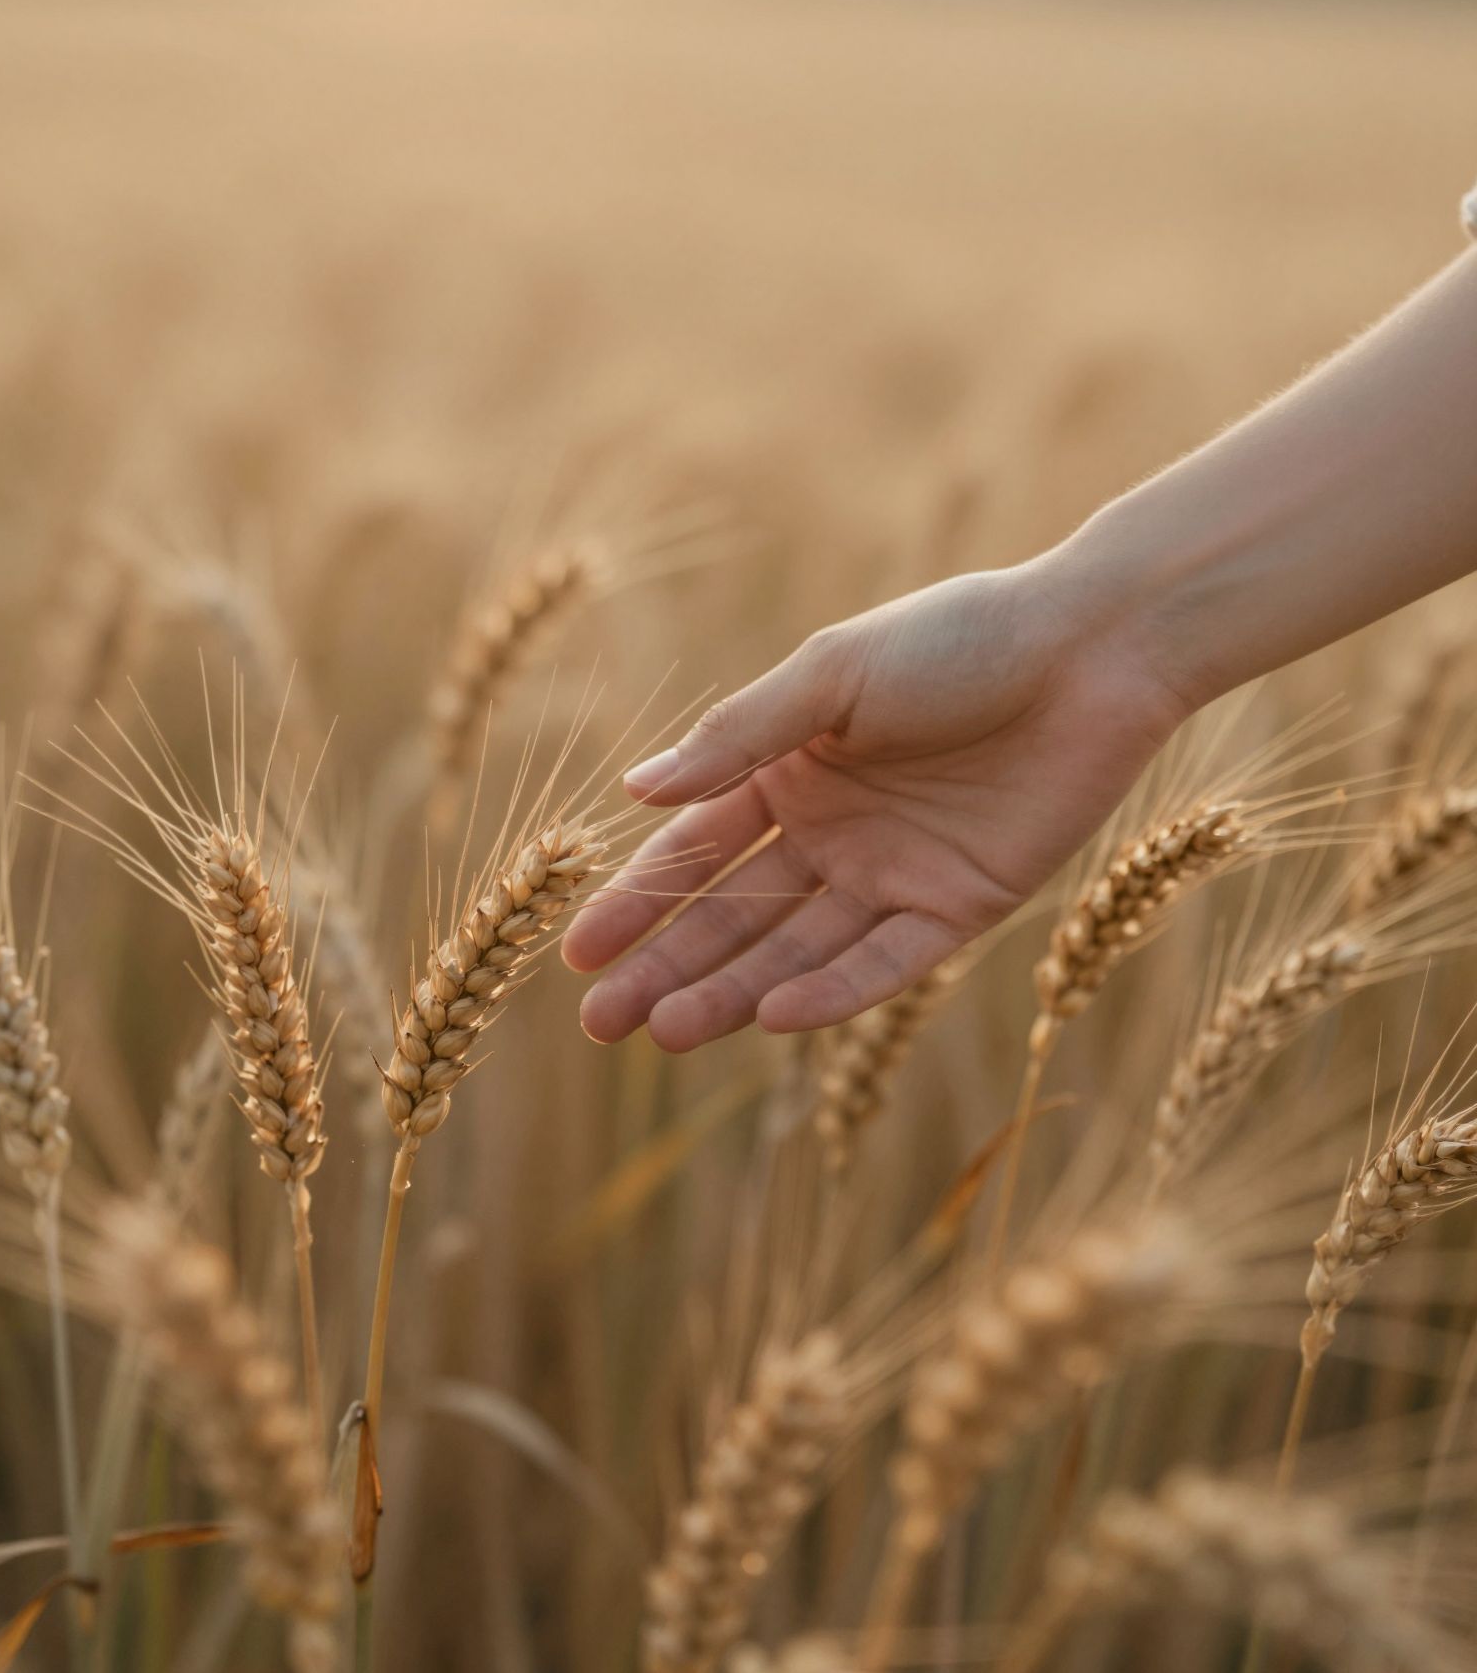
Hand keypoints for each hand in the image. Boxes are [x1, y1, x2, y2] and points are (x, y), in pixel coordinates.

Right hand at [562, 552, 1190, 1050]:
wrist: (1092, 648)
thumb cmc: (959, 639)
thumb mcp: (833, 676)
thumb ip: (739, 739)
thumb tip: (635, 792)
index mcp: (791, 772)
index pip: (696, 854)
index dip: (638, 903)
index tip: (580, 953)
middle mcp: (834, 834)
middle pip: (734, 918)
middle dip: (666, 970)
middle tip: (601, 1026)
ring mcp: (894, 876)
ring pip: (796, 952)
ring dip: (733, 992)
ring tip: (668, 1032)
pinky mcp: (960, 908)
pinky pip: (886, 963)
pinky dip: (834, 991)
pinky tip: (774, 1015)